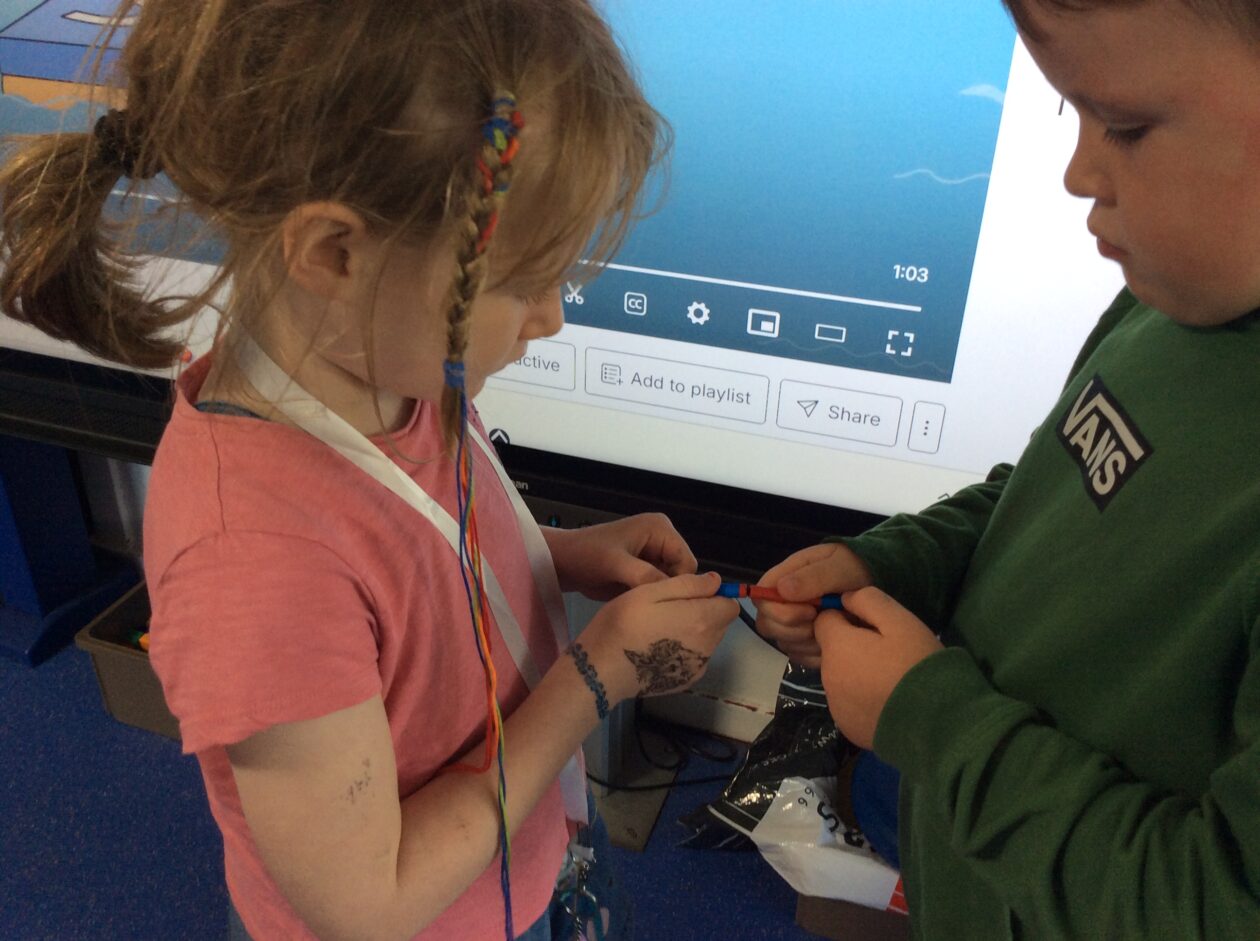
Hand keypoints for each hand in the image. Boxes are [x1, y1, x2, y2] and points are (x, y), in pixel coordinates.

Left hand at [545, 513, 697, 600]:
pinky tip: (636, 605)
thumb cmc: (586, 555)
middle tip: (649, 607)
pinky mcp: (645, 571)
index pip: (687, 562)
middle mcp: (662, 540)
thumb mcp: (616, 564)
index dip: (678, 583)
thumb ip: (645, 575)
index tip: (661, 603)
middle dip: (667, 590)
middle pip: (682, 574)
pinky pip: (658, 589)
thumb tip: (672, 592)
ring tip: (640, 606)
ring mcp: (654, 556)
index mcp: (660, 529)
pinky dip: (649, 599)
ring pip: (671, 584)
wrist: (563, 563)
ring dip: (658, 596)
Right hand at [577, 571, 735, 703]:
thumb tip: (716, 581)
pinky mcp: (686, 681)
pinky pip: (696, 658)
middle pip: (721, 623)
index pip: (731, 605)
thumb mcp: (650, 591)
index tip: (688, 594)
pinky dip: (685, 650)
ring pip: (709, 640)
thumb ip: (688, 585)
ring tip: (661, 629)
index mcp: (702, 620)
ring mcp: (697, 667)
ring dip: (695, 631)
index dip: (714, 595)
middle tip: (668, 609)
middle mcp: (708, 646)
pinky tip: (659, 649)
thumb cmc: (622, 623)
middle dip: (704, 612)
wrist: (601, 670)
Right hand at [754, 543, 872, 666]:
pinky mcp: (803, 641)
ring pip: (782, 643)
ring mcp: (791, 624)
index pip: (761, 598)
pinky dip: (816, 654)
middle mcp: (782, 602)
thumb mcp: (838, 566)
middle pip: (766, 624)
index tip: (810, 611)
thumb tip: (782, 590)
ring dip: (806, 643)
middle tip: (821, 623)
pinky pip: (799, 656)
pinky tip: (833, 643)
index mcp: (784, 578)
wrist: (873, 581)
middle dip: (793, 630)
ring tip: (832, 631)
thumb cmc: (854, 568)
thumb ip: (813, 577)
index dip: (778, 611)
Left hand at [816, 586, 942, 749]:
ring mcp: (835, 705)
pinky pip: (848, 703)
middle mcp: (827, 676)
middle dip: (854, 647)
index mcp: (837, 647)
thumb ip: (869, 602)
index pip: (824, 620)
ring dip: (858, 673)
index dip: (847, 617)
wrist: (936, 724)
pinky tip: (889, 702)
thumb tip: (845, 598)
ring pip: (840, 677)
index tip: (874, 626)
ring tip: (892, 679)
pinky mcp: (847, 727)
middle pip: (833, 650)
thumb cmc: (917, 666)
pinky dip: (862, 699)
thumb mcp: (901, 622)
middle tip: (890, 653)